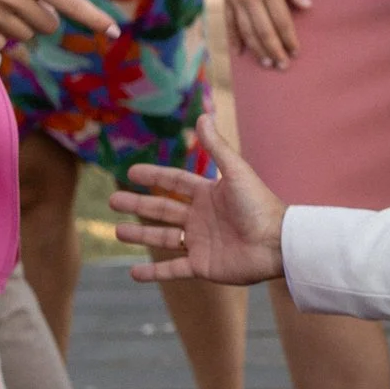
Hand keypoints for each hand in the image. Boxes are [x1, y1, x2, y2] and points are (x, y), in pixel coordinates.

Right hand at [114, 116, 287, 285]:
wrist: (277, 243)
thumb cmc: (259, 205)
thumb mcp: (236, 172)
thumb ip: (217, 146)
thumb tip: (203, 115)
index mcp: (209, 194)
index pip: (174, 183)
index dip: (154, 176)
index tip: (131, 172)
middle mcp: (202, 218)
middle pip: (162, 209)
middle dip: (138, 205)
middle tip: (113, 200)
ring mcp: (201, 242)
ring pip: (163, 238)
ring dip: (140, 235)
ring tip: (117, 232)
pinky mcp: (203, 266)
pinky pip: (173, 269)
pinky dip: (153, 272)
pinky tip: (134, 273)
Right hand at [215, 0, 311, 67]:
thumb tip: (307, 6)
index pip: (282, 20)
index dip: (289, 38)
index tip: (296, 51)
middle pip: (264, 31)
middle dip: (275, 50)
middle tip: (283, 65)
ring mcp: (236, 0)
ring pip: (246, 31)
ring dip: (257, 49)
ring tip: (267, 63)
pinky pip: (229, 24)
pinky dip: (235, 39)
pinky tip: (240, 53)